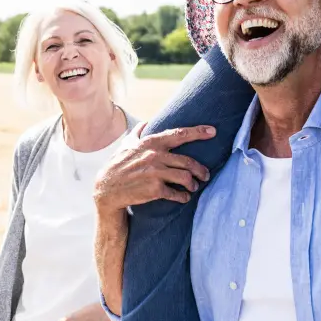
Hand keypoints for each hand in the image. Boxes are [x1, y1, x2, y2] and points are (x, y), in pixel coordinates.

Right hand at [94, 123, 214, 214]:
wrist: (107, 189)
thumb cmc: (117, 166)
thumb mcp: (126, 146)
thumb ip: (137, 133)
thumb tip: (145, 123)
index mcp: (151, 143)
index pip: (179, 134)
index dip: (198, 132)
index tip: (213, 131)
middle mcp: (155, 156)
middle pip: (188, 161)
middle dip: (200, 169)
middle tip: (205, 175)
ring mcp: (156, 173)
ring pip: (185, 177)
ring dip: (192, 184)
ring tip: (193, 187)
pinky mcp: (155, 189)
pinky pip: (176, 193)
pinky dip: (183, 197)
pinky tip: (183, 198)